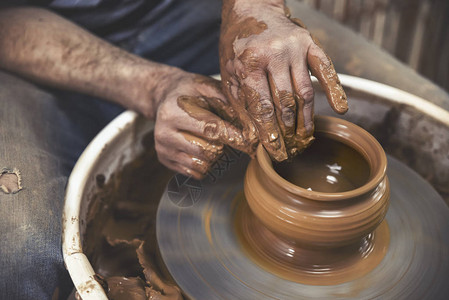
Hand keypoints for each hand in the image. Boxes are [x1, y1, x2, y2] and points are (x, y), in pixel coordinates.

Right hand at [153, 72, 251, 178]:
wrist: (162, 97)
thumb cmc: (189, 91)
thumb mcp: (206, 87)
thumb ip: (226, 101)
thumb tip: (249, 121)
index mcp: (172, 112)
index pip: (210, 129)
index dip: (233, 135)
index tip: (250, 139)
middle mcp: (164, 133)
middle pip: (207, 150)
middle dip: (224, 146)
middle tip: (231, 138)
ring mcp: (163, 149)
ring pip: (202, 165)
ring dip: (216, 157)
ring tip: (216, 142)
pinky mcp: (165, 160)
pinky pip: (194, 172)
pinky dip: (205, 165)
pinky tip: (205, 150)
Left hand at [220, 0, 347, 160]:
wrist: (251, 8)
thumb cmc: (236, 44)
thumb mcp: (228, 73)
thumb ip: (240, 104)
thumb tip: (252, 137)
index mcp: (249, 64)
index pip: (263, 108)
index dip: (270, 133)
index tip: (275, 152)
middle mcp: (273, 55)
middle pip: (285, 103)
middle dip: (287, 131)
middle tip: (290, 149)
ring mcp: (294, 48)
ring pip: (304, 92)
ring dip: (306, 118)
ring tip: (305, 137)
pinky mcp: (308, 43)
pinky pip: (325, 69)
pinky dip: (334, 90)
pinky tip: (340, 108)